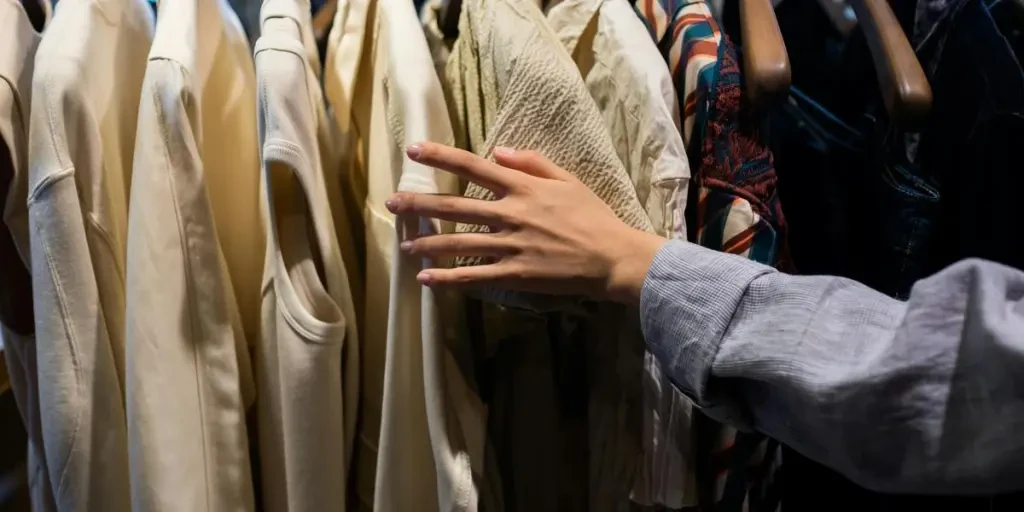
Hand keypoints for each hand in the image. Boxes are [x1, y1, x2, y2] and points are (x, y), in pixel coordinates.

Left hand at [385, 142, 665, 304]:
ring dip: (428, 243)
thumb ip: (533, 163)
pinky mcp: (515, 274)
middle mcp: (511, 214)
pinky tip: (425, 278)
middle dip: (420, 204)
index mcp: (522, 188)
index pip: (473, 166)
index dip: (441, 157)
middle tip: (392, 202)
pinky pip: (474, 276)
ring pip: (459, 244)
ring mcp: (511, 245)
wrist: (613, 257)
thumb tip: (499, 151)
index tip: (414, 150)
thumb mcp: (568, 179)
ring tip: (404, 244)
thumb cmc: (594, 216)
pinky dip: (447, 278)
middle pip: (456, 206)